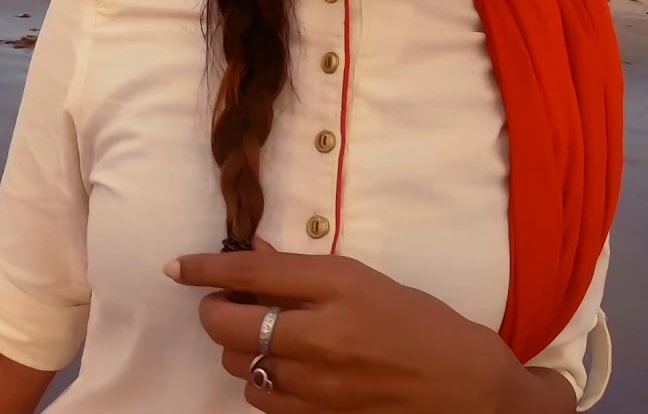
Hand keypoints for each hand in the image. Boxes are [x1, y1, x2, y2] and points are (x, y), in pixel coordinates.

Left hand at [164, 248, 519, 413]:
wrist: (472, 393)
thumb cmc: (425, 327)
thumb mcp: (367, 281)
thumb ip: (303, 270)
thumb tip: (250, 249)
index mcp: (339, 286)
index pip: (251, 272)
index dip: (205, 268)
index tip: (177, 267)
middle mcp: (323, 334)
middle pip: (228, 323)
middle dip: (214, 310)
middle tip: (224, 305)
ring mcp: (319, 382)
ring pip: (237, 364)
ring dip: (236, 347)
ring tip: (258, 338)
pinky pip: (260, 399)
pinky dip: (258, 381)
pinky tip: (277, 370)